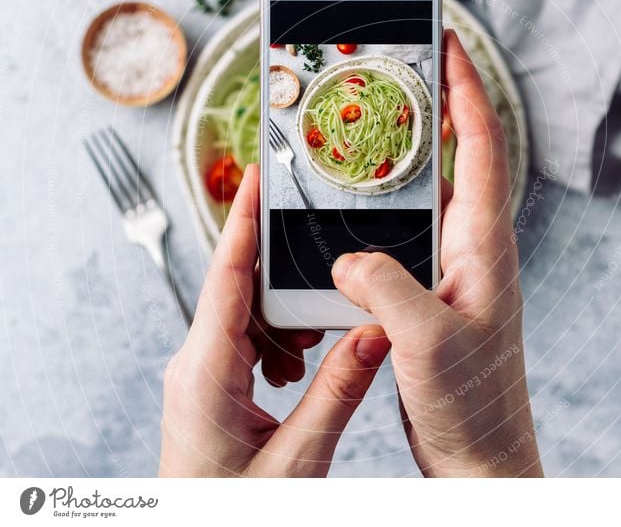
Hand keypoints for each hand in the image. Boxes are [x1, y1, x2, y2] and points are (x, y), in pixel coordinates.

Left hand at [159, 165, 389, 476]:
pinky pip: (248, 340)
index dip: (241, 221)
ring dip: (287, 319)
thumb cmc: (234, 510)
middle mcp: (196, 363)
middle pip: (240, 287)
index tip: (254, 177)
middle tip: (320, 263)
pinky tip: (301, 367)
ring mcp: (202, 373)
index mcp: (205, 372)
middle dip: (283, 274)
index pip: (226, 277)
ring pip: (247, 315)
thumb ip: (337, 394)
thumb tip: (375, 334)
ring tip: (313, 348)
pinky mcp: (213, 384)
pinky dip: (281, 341)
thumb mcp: (296, 460)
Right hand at [331, 30, 542, 476]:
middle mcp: (473, 246)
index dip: (463, 88)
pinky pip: (406, 231)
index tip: (446, 40)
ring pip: (426, 192)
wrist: (479, 455)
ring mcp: (453, 266)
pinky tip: (354, 205)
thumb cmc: (471, 403)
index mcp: (483, 243)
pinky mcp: (430, 289)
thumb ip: (385, 287)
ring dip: (402, 154)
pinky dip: (382, 205)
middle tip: (400, 65)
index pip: (478, 144)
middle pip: (453, 155)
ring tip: (369, 120)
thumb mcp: (425, 341)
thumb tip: (347, 257)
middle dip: (432, 103)